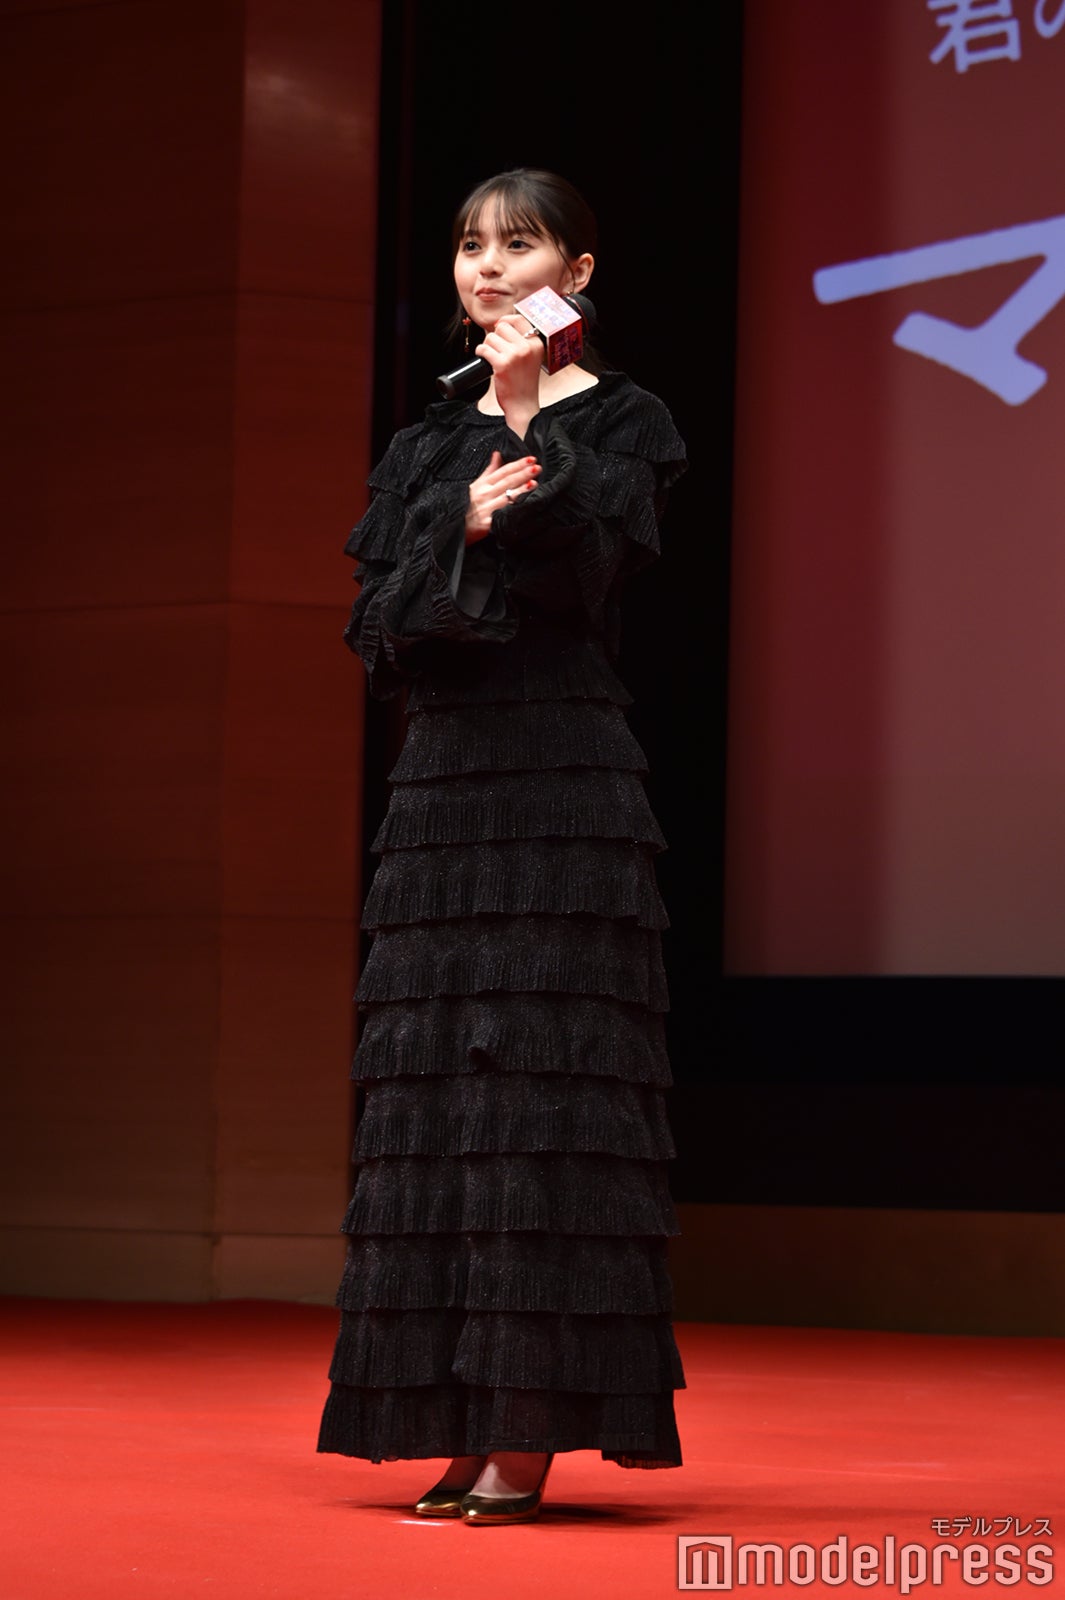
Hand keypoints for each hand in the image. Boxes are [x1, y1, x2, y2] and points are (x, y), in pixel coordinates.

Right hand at [465, 450, 540, 543]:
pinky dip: (514, 508)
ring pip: (506, 497)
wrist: (456, 529)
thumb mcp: (475, 486)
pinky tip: (525, 504)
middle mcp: (484, 494)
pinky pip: (503, 514)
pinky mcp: (487, 523)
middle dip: (523, 473)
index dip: (517, 464)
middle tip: (537, 467)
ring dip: (521, 489)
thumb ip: (489, 470)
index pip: (503, 471)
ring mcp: (486, 508)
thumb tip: (498, 453)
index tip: (531, 459)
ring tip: (534, 483)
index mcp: (482, 484)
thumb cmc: (467, 506)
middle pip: (507, 481)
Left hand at [475, 314, 542, 437]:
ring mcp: (515, 355)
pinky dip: (480, 353)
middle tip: (496, 350)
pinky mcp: (502, 364)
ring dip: (487, 347)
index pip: (519, 319)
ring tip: (493, 359)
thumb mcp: (531, 358)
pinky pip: (483, 349)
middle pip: (502, 327)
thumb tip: (502, 324)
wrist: (522, 405)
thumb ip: (522, 342)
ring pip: (490, 337)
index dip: (506, 320)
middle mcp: (527, 347)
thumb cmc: (524, 383)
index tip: (499, 327)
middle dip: (495, 337)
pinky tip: (485, 361)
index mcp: (536, 344)